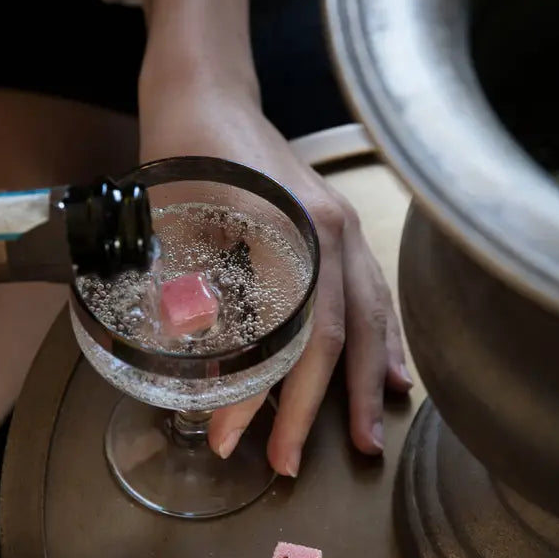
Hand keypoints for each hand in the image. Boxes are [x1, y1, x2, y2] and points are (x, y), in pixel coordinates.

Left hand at [140, 90, 412, 475]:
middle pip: (339, 336)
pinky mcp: (337, 229)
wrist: (206, 94)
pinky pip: (371, 293)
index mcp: (292, 230)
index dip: (266, 396)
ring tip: (369, 437)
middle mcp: (331, 232)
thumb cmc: (183, 150)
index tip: (231, 438)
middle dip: (319, 407)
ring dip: (366, 383)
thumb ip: (181, 283)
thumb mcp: (167, 215)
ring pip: (368, 319)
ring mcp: (342, 228)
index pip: (291, 334)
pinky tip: (391, 371)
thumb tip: (189, 358)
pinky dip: (383, 338)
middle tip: (293, 463)